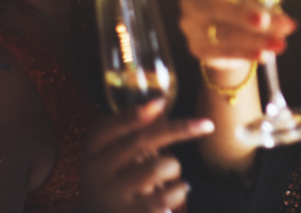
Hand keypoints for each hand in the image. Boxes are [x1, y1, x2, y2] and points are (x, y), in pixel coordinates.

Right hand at [80, 100, 214, 212]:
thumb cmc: (116, 177)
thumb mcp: (113, 153)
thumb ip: (132, 132)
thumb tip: (160, 101)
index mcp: (93, 149)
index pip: (108, 127)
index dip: (132, 114)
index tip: (160, 102)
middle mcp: (97, 171)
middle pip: (140, 142)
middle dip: (179, 129)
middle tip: (207, 124)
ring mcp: (110, 196)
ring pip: (155, 169)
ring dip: (174, 167)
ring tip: (173, 174)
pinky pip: (164, 199)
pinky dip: (179, 191)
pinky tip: (179, 190)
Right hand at [180, 0, 295, 71]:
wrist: (224, 39)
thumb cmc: (240, 7)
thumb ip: (264, 5)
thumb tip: (286, 24)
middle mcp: (193, 2)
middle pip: (212, 6)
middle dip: (239, 13)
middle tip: (263, 19)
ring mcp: (193, 27)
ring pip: (223, 33)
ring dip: (254, 39)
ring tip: (278, 43)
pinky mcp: (198, 49)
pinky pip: (223, 52)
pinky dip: (246, 54)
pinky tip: (264, 55)